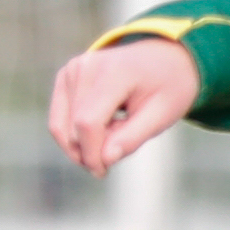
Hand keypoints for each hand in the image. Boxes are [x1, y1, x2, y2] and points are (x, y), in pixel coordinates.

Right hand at [47, 38, 199, 175]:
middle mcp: (86, 67)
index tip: (103, 172)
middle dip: (90, 150)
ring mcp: (72, 69)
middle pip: (72, 127)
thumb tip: (104, 159)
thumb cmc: (168, 87)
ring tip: (115, 132)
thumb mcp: (163, 115)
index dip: (91, 153)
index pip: (88, 122)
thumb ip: (133, 137)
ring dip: (84, 142)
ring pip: (61, 126)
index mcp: (114, 73)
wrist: (164, 57)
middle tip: (120, 146)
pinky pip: (60, 117)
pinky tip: (104, 126)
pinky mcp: (66, 76)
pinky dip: (77, 131)